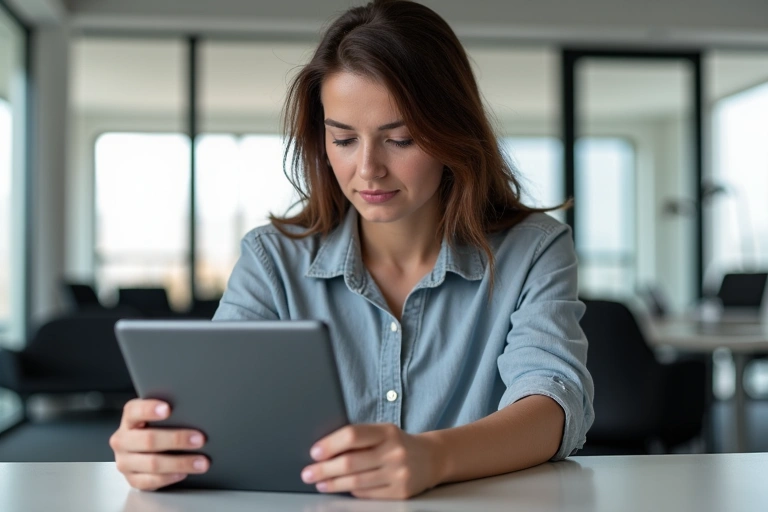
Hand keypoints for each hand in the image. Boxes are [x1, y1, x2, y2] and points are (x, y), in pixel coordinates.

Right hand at [109, 399, 209, 490]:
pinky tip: (184, 473)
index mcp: (129, 420)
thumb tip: (195, 415)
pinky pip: (150, 481)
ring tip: (201, 462)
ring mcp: (124, 462)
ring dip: (180, 463)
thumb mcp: (159, 419)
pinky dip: (169, 478)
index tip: (168, 409)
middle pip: (148, 439)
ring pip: (152, 463)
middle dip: (176, 439)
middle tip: (200, 439)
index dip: (149, 409)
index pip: (134, 411)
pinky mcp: (131, 479)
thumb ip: (170, 415)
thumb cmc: (156, 430)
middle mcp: (122, 440)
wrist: (141, 453)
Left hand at [300, 423, 443, 499]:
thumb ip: (360, 437)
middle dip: (324, 469)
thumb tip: (325, 449)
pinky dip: (351, 491)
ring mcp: (398, 473)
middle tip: (308, 473)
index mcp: (387, 432)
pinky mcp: (400, 492)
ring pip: (356, 481)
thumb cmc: (398, 443)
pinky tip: (340, 488)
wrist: (431, 458)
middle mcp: (394, 452)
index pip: (353, 435)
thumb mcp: (383, 432)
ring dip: (333, 484)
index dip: (330, 444)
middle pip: (351, 462)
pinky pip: (367, 493)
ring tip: (319, 483)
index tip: (314, 452)